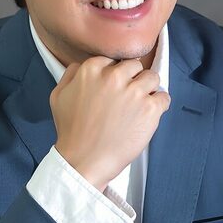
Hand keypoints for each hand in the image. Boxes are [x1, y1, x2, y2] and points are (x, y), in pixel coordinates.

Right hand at [50, 56, 170, 190]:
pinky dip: (159, 106)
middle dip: (132, 80)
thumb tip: (83, 65)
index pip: (114, 60)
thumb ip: (71, 74)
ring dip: (148, 90)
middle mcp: (114, 76)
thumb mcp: (58, 96)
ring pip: (152, 77)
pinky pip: (164, 98)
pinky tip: (148, 116)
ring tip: (139, 107)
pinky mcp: (150, 109)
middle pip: (135, 65)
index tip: (114, 90)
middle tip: (127, 99)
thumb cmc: (70, 132)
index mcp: (92, 69)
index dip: (115, 75)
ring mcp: (134, 92)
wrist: (84, 161)